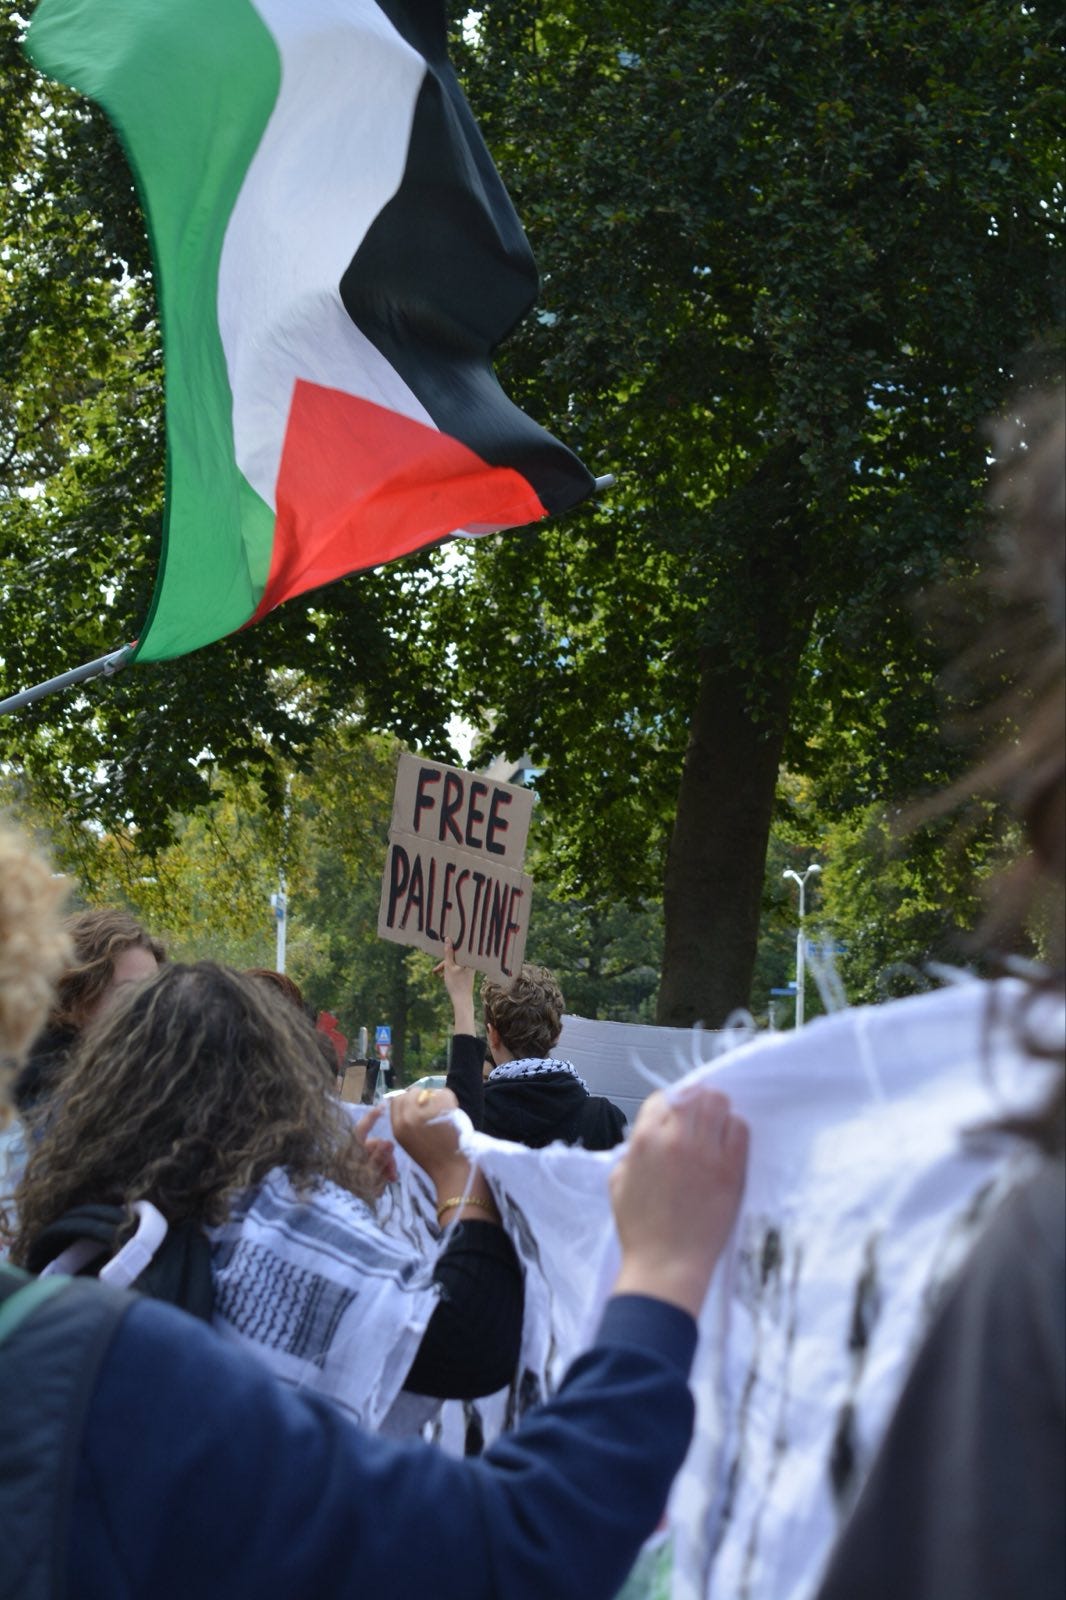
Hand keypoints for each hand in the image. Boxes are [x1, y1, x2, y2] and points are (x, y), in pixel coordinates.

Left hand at [352, 1105, 398, 1197]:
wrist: (331, 1212)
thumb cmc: (349, 1192)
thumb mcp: (367, 1176)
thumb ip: (379, 1160)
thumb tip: (389, 1143)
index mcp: (352, 1149)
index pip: (363, 1127)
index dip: (373, 1116)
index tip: (383, 1107)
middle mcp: (351, 1154)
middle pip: (375, 1147)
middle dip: (387, 1160)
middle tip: (393, 1177)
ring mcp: (351, 1165)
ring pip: (373, 1161)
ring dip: (381, 1173)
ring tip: (379, 1189)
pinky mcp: (351, 1176)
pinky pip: (367, 1173)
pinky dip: (373, 1180)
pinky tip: (374, 1192)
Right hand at [389, 1085, 498, 1226]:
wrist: (452, 1171)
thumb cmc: (434, 1160)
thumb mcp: (410, 1142)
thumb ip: (408, 1124)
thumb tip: (412, 1104)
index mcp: (398, 1128)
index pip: (396, 1100)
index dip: (409, 1100)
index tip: (420, 1105)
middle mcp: (407, 1119)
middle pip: (411, 1092)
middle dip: (423, 1096)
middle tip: (434, 1106)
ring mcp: (424, 1113)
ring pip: (428, 1091)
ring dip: (437, 1097)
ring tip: (445, 1111)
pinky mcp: (441, 1109)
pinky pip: (444, 1093)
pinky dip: (451, 1099)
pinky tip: (454, 1111)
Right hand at [433, 939, 475, 1034]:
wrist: (462, 1000)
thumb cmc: (456, 984)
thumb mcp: (449, 967)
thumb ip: (448, 952)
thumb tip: (448, 939)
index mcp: (469, 959)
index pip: (459, 947)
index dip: (451, 945)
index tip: (444, 941)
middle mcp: (471, 963)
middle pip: (456, 955)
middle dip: (445, 960)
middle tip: (436, 969)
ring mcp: (470, 969)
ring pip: (455, 962)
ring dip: (445, 966)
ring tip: (436, 973)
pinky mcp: (467, 974)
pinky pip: (457, 967)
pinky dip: (449, 969)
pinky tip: (441, 975)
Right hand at [609, 1087, 748, 1318]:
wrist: (667, 1265)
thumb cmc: (640, 1230)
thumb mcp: (618, 1182)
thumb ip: (631, 1151)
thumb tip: (648, 1136)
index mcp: (645, 1140)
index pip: (663, 1097)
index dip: (671, 1105)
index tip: (677, 1118)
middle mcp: (675, 1138)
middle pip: (695, 1093)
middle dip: (698, 1101)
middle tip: (701, 1118)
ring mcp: (706, 1152)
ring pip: (720, 1103)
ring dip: (718, 1111)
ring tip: (716, 1128)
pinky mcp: (731, 1169)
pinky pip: (741, 1129)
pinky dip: (735, 1129)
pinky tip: (728, 1145)